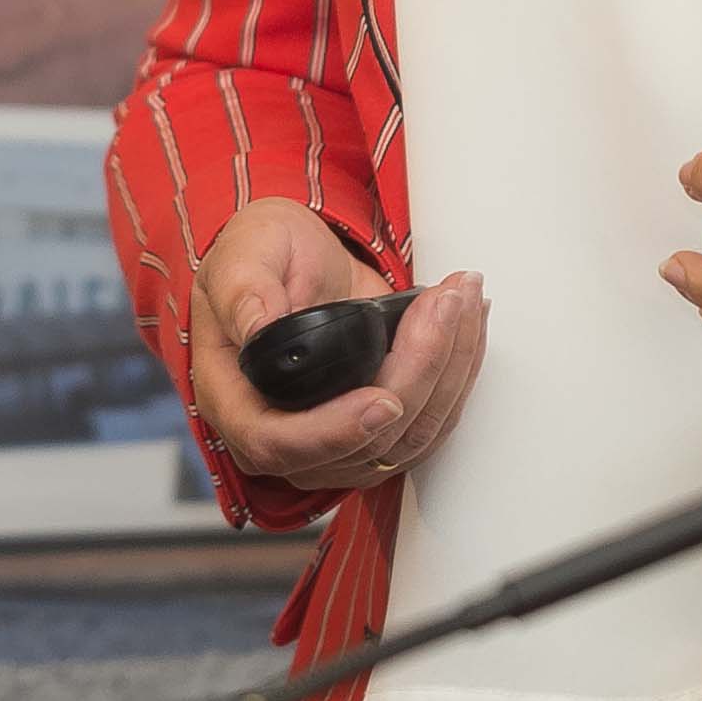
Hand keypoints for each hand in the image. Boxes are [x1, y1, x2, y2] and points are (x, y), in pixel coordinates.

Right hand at [189, 198, 486, 493]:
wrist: (294, 263)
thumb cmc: (259, 259)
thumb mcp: (240, 256)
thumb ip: (244, 290)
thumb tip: (258, 326)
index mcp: (235, 401)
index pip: (278, 443)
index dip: (334, 431)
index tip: (381, 400)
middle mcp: (286, 433)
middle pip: (365, 441)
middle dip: (418, 369)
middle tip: (442, 303)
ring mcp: (337, 439)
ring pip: (409, 436)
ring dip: (450, 367)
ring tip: (460, 298)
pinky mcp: (379, 426)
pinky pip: (429, 422)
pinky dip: (459, 371)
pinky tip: (467, 322)